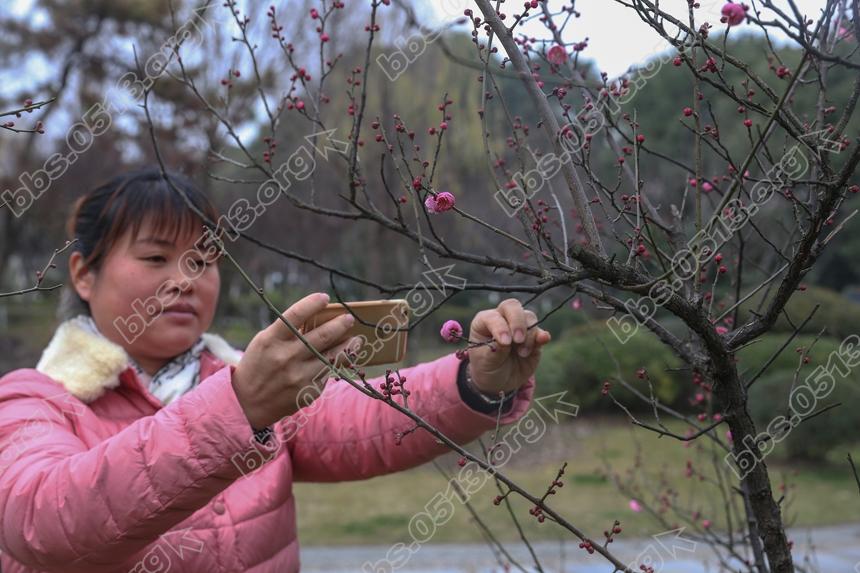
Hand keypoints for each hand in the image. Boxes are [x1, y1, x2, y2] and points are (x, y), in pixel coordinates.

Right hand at [231, 292, 359, 428]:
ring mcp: (299, 375)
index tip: (325, 297)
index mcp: (271, 340)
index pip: (296, 315)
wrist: (247, 404)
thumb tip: (318, 317)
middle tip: (349, 318)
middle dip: (340, 324)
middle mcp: (286, 357)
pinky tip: (338, 359)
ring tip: (357, 339)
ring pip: (332, 356)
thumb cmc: (258, 365)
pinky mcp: (308, 390)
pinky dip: (333, 364)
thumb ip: (287, 331)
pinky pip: (326, 373)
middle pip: (322, 335)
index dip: (313, 303)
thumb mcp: (264, 342)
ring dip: (348, 345)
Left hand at [466, 298, 551, 395]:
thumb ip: (496, 350)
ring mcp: (519, 326)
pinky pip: (540, 331)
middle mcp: (502, 319)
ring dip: (528, 335)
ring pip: (529, 317)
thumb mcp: (486, 362)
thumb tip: (508, 341)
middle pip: (513, 307)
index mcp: (485, 321)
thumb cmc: (486, 367)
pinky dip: (542, 335)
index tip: (505, 343)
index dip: (500, 327)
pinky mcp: (533, 337)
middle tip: (518, 340)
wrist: (499, 381)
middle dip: (517, 322)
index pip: (493, 316)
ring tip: (522, 354)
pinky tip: (543, 340)